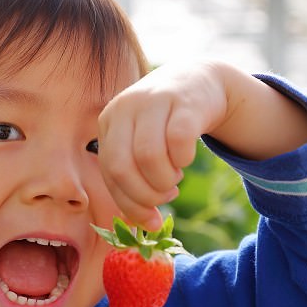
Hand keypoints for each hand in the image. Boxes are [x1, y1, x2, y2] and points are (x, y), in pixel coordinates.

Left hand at [97, 61, 230, 229]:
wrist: (198, 80)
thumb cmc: (164, 122)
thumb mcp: (141, 143)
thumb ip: (135, 179)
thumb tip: (142, 226)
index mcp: (109, 121)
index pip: (109, 172)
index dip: (129, 203)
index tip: (150, 220)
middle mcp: (125, 107)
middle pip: (122, 167)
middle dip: (145, 195)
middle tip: (164, 198)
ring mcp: (153, 101)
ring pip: (148, 156)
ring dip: (164, 180)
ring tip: (174, 178)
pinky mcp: (184, 101)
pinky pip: (179, 141)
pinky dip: (183, 160)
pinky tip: (186, 160)